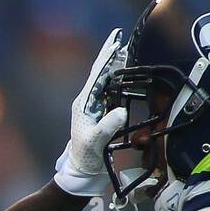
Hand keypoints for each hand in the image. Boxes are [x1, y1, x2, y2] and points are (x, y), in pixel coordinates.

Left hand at [54, 28, 129, 196]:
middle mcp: (88, 101)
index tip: (115, 43)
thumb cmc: (86, 157)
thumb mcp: (96, 141)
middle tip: (120, 39)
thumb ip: (108, 126)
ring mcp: (95, 107)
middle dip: (111, 56)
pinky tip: (126, 75)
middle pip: (101, 73)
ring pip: (107, 82)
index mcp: (84, 103)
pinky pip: (112, 93)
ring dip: (116, 66)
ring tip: (125, 51)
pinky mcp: (102, 114)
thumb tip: (121, 111)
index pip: (96, 75)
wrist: (83, 171)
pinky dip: (120, 82)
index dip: (106, 58)